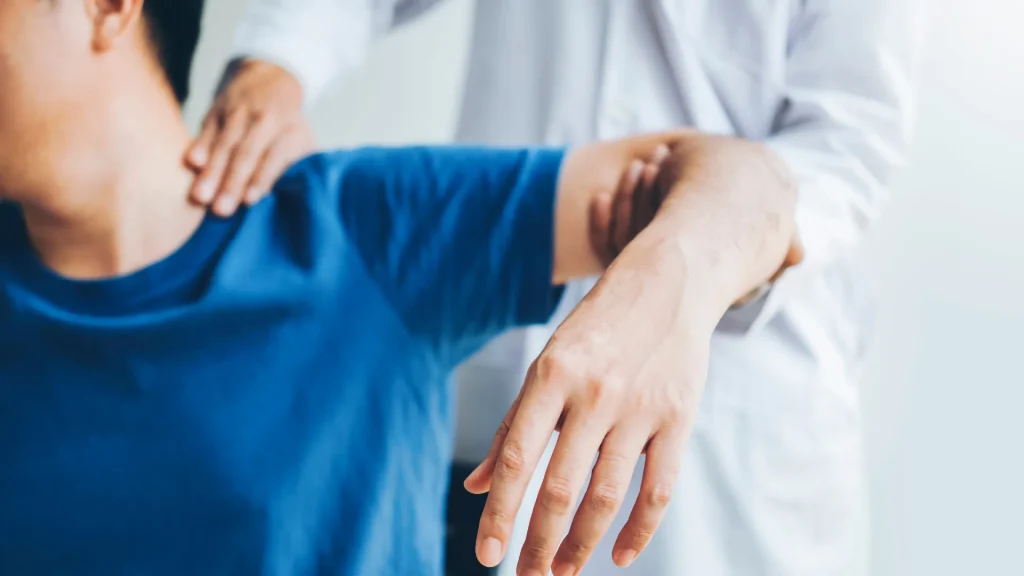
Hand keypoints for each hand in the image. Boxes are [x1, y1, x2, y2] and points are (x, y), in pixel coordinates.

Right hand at [186, 59, 314, 216]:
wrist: (270, 72)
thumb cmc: (288, 120)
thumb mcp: (301, 135)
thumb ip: (297, 161)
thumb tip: (297, 194)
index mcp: (287, 127)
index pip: (274, 155)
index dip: (262, 177)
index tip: (250, 200)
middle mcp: (262, 119)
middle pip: (245, 153)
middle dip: (232, 182)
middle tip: (221, 210)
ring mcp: (237, 112)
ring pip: (224, 144)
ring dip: (212, 172)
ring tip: (201, 197)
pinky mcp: (217, 109)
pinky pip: (207, 129)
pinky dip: (200, 145)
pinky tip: (192, 163)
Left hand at [465, 136, 797, 575]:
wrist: (668, 283)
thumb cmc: (596, 329)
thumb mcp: (547, 363)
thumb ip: (515, 426)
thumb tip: (476, 484)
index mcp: (550, 375)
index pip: (516, 459)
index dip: (499, 513)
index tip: (486, 556)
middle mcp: (593, 393)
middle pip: (560, 488)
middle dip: (538, 543)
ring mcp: (639, 407)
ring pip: (606, 495)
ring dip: (582, 544)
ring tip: (563, 572)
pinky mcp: (678, 418)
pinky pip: (658, 488)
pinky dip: (639, 529)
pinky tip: (619, 555)